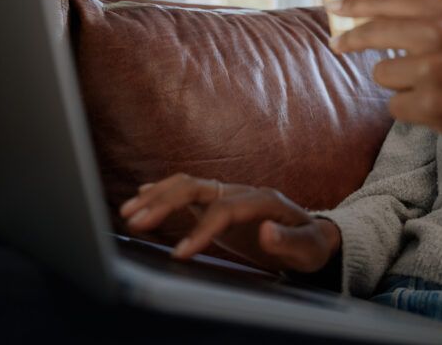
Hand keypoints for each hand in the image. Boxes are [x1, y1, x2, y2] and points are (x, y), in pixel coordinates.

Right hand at [119, 174, 340, 272]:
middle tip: (135, 222)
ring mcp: (229, 194)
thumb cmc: (311, 245)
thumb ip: (289, 241)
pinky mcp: (219, 202)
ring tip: (129, 213)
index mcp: (263, 200)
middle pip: (198, 188)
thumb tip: (266, 231)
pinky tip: (142, 197)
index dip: (200, 230)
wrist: (313, 236)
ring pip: (188, 186)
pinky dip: (164, 193)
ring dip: (158, 196)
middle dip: (165, 203)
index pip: (224, 210)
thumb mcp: (309, 248)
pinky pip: (188, 192)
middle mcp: (242, 191)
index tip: (180, 255)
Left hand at [328, 0, 441, 220]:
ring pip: (383, 74)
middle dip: (351, 40)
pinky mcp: (431, 104)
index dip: (356, 2)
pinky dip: (412, 110)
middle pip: (373, 31)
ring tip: (434, 89)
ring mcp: (434, 69)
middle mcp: (440, 32)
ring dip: (399, 84)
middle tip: (337, 45)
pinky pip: (396, 106)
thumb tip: (376, 16)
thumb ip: (432, 20)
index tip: (335, 7)